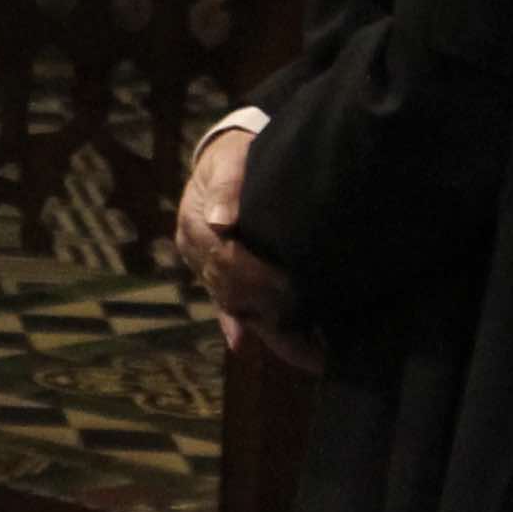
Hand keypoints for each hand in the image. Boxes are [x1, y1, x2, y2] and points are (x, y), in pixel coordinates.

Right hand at [173, 126, 323, 370]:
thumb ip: (228, 185)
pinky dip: (236, 326)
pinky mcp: (217, 274)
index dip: (260, 278)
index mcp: (196, 225)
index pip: (227, 261)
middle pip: (231, 291)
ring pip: (234, 304)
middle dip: (271, 311)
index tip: (296, 288)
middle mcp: (196, 251)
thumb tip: (221, 219)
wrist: (225, 158)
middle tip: (316, 335)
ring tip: (310, 355)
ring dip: (267, 329)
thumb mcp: (231, 160)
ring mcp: (205, 265)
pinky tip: (245, 345)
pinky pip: (226, 306)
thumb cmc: (234, 157)